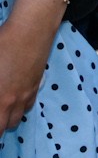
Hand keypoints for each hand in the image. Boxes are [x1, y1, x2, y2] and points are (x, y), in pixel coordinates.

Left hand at [0, 0, 59, 132]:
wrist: (31, 30)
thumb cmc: (3, 45)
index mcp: (0, 99)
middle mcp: (13, 100)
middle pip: (4, 127)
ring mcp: (27, 93)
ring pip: (17, 118)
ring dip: (7, 119)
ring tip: (0, 112)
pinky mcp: (35, 85)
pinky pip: (27, 105)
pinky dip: (19, 108)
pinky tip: (13, 99)